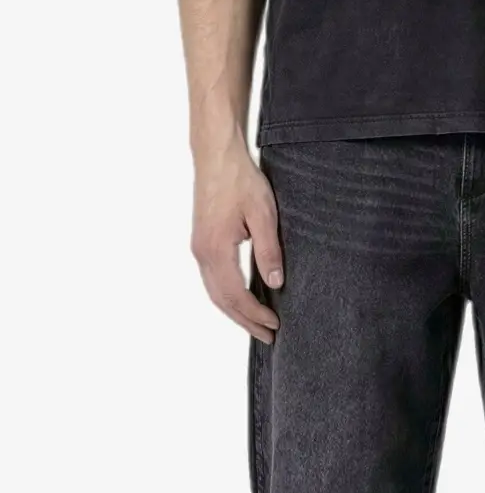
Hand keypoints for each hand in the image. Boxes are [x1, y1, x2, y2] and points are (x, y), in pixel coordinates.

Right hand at [191, 140, 282, 343]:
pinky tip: (241, 297)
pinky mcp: (201, 241)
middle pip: (222, 300)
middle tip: (268, 336)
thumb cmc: (240, 181)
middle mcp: (201, 254)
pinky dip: (227, 295)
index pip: (236, 295)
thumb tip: (276, 282)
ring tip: (256, 323)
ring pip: (215, 291)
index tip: (275, 325)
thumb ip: (268, 250)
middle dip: (245, 321)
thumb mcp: (263, 214)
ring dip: (235, 310)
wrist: (216, 156)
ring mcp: (198, 248)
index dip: (255, 314)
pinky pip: (212, 278)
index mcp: (215, 250)